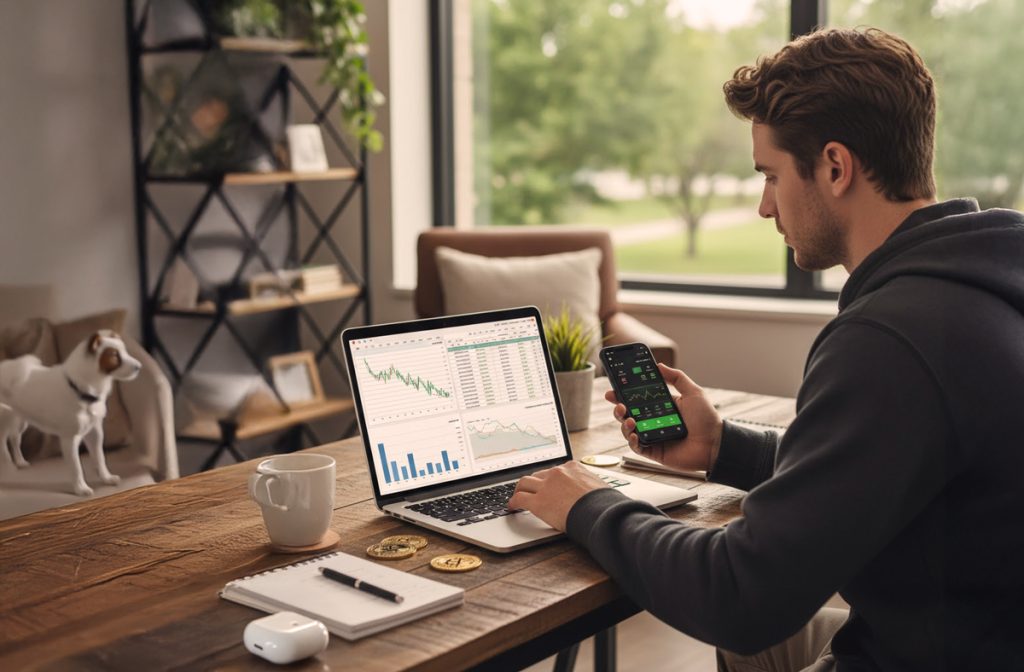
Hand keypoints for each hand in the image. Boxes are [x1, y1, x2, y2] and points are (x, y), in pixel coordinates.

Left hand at [507, 461, 608, 531]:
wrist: (601, 513)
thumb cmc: (605, 504)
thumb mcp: (600, 487)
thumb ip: (590, 487)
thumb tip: (594, 494)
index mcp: (573, 467)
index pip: (555, 470)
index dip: (548, 479)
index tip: (546, 484)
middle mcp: (557, 472)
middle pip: (538, 474)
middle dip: (533, 483)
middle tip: (529, 490)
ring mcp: (546, 486)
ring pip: (524, 483)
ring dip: (520, 489)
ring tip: (517, 496)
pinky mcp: (538, 502)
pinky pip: (520, 499)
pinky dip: (513, 503)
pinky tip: (512, 507)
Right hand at [605, 363, 722, 472]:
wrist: (715, 445)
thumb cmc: (707, 420)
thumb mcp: (693, 392)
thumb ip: (676, 377)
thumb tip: (659, 365)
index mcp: (661, 407)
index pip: (637, 399)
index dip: (624, 394)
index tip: (614, 387)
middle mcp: (654, 421)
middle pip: (629, 414)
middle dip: (619, 408)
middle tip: (618, 404)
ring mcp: (652, 436)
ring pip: (629, 430)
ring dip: (624, 423)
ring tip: (630, 420)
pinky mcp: (654, 451)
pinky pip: (637, 447)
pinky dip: (632, 441)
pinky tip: (635, 434)